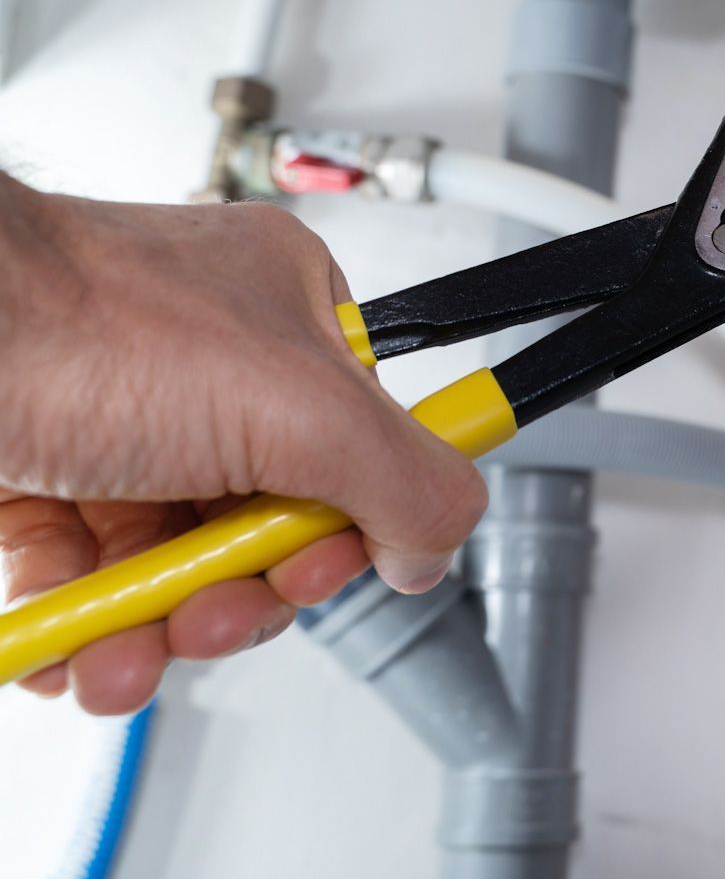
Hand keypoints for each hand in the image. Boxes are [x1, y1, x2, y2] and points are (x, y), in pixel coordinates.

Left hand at [0, 178, 488, 713]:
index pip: (361, 450)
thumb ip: (407, 480)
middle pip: (266, 524)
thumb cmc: (81, 322)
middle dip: (235, 595)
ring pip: (173, 562)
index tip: (309, 569)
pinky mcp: (43, 477)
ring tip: (120, 653)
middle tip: (209, 615)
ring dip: (152, 629)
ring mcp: (123, 424)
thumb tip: (432, 548)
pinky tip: (65, 645)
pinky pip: (85, 576)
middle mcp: (212, 369)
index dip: (340, 531)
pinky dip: (78, 626)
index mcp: (291, 321)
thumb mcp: (302, 406)